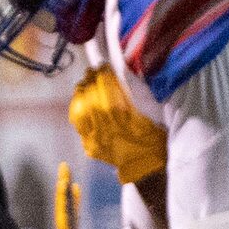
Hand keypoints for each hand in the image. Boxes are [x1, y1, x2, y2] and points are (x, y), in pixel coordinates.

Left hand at [34, 162, 122, 228]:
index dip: (64, 195)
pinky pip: (70, 227)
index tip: (65, 176)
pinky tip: (75, 205)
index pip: (65, 215)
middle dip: (65, 190)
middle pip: (64, 211)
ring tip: (72, 184)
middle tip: (64, 169)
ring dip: (70, 201)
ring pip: (67, 219)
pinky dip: (73, 213)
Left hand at [69, 68, 164, 185]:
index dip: (102, 71)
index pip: (104, 82)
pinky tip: (83, 104)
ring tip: (85, 85)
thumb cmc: (151, 132)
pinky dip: (78, 110)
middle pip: (89, 92)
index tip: (103, 65)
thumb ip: (131, 88)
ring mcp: (94, 136)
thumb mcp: (148, 106)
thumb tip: (118, 68)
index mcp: (122, 110)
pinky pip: (77, 124)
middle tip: (93, 72)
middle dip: (90, 78)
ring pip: (79, 107)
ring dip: (81, 92)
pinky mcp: (89, 145)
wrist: (145, 163)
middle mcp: (104, 122)